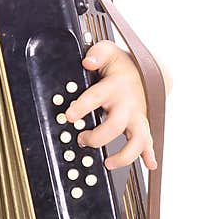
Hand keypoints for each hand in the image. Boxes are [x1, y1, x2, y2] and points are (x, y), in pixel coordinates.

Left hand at [64, 40, 156, 170]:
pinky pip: (148, 144)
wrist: (146, 73)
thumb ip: (97, 53)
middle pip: (115, 126)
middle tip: (82, 139)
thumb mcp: (108, 52)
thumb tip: (87, 62)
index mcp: (114, 87)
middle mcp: (127, 105)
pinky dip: (150, 156)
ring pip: (137, 141)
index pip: (97, 97)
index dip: (82, 107)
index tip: (70, 116)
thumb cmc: (121, 66)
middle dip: (97, 137)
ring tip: (108, 163)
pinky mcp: (142, 127)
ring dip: (124, 156)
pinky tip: (149, 166)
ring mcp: (137, 117)